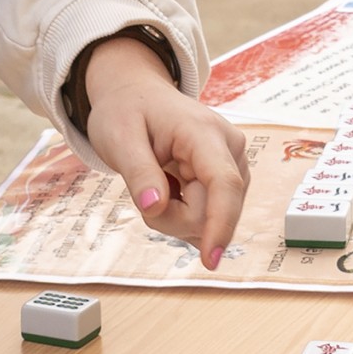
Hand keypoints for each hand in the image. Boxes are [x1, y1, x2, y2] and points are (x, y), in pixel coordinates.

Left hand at [81, 35, 249, 267]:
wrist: (138, 94)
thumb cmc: (127, 110)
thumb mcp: (119, 137)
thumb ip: (138, 173)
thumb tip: (154, 208)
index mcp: (205, 134)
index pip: (223, 185)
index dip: (220, 224)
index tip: (209, 259)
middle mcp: (230, 150)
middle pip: (210, 212)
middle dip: (171, 216)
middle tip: (143, 189)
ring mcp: (233, 166)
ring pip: (208, 220)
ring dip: (174, 215)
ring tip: (156, 180)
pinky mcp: (230, 181)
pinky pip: (207, 217)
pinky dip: (181, 212)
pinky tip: (170, 186)